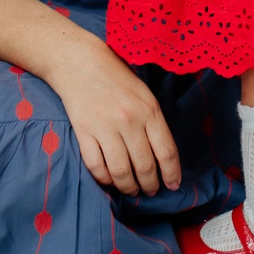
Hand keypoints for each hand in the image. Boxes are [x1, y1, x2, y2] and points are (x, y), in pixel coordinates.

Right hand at [53, 36, 181, 195]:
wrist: (80, 62)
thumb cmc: (116, 77)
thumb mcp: (144, 94)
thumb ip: (153, 122)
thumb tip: (161, 156)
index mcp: (150, 109)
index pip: (166, 151)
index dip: (172, 174)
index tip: (173, 186)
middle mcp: (130, 120)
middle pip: (145, 166)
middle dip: (150, 185)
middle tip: (151, 191)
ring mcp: (105, 127)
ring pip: (121, 172)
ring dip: (128, 187)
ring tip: (132, 190)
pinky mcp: (84, 132)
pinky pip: (96, 166)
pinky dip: (104, 179)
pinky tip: (109, 180)